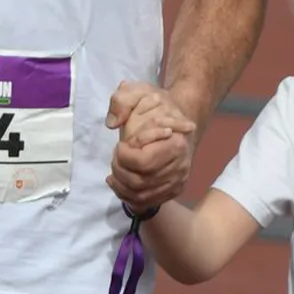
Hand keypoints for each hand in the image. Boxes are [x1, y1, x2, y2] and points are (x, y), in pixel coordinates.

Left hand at [105, 81, 196, 211]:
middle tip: (115, 156)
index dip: (124, 155)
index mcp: (176, 143)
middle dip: (119, 170)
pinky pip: (147, 202)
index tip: (121, 143)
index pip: (143, 162)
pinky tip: (117, 182)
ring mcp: (178, 181)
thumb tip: (112, 123)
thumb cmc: (157, 106)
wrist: (178, 119)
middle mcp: (180, 166)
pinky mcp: (173, 190)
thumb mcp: (139, 92)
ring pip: (142, 195)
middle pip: (140, 181)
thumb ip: (122, 100)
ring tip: (113, 170)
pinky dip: (127, 197)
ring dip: (120, 185)